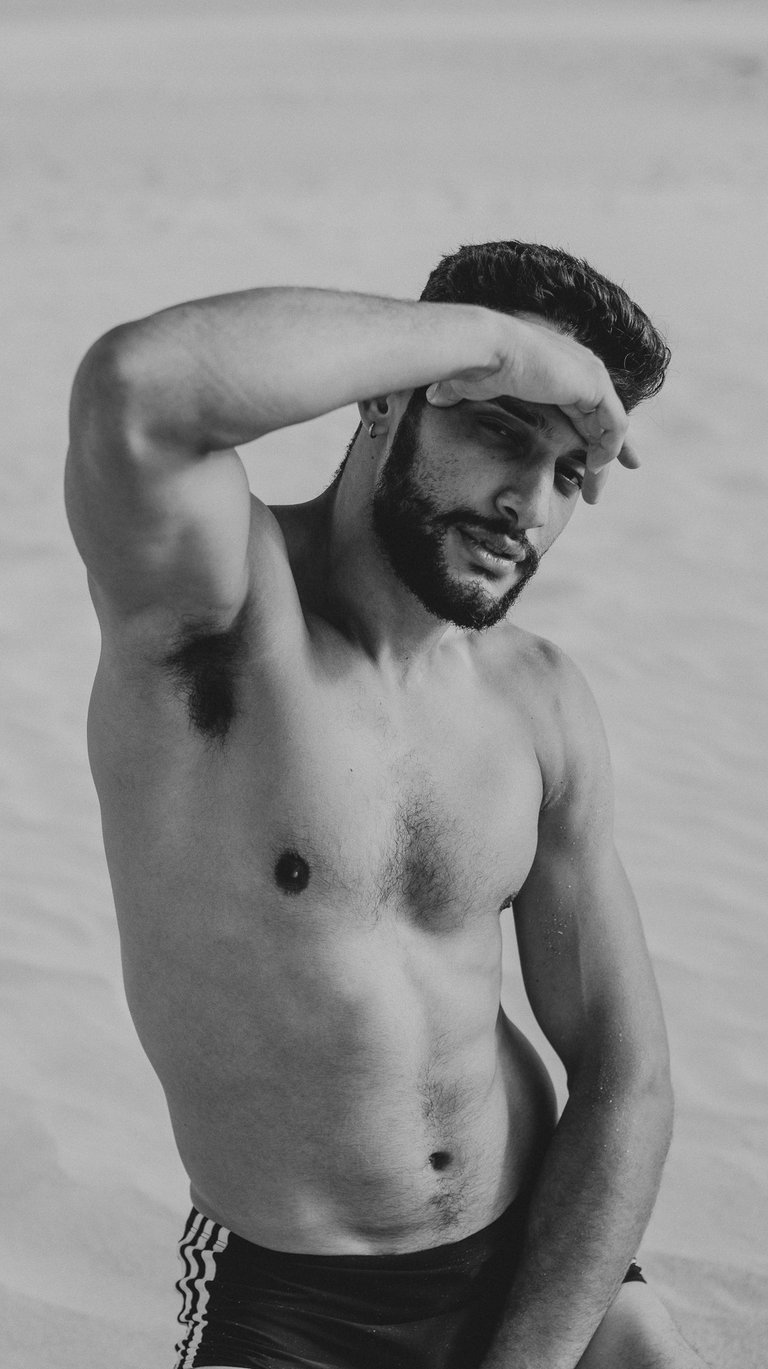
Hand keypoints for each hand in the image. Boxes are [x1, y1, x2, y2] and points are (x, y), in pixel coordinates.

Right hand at [426, 314, 634, 503]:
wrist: (482, 346)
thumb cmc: (474, 363)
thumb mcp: (470, 385)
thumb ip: (457, 393)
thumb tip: (430, 399)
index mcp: (558, 370)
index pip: (586, 407)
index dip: (592, 435)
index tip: (593, 462)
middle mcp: (580, 369)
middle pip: (604, 420)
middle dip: (610, 454)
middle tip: (601, 486)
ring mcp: (590, 375)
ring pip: (612, 429)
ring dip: (606, 463)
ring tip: (594, 495)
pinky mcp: (594, 385)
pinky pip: (614, 427)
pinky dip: (609, 450)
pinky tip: (594, 470)